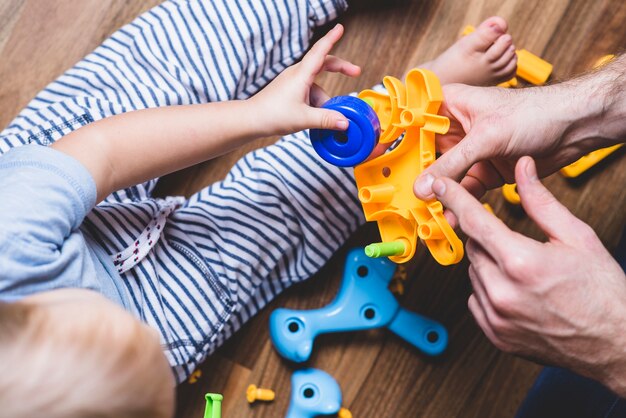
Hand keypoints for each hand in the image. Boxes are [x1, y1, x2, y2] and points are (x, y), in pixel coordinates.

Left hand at [250, 24, 360, 135]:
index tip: (341, 27)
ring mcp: (293, 82)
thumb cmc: (272, 115)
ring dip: (326, 99)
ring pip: (317, 84)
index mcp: (301, 75)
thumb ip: (326, 119)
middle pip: (324, 64)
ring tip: (326, 118)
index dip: (332, 39)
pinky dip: (317, 103)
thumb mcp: (303, 119)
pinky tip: (315, 117)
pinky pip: (310, 92)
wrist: (251, 120)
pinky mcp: (290, 90)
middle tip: (356, 72)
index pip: (320, 51)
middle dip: (340, 68)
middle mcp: (297, 74)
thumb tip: (345, 122)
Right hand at [414, 83, 581, 199]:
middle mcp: (458, 127)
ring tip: (430, 214)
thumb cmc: (535, 112)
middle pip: (427, 155)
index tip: (386, 168)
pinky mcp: (487, 170)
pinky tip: (453, 215)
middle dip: (418, 178)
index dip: (398, 145)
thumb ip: (452, 164)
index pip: (414, 124)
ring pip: (446, 176)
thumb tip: (422, 186)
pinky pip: (466, 190)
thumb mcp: (486, 138)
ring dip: (440, 195)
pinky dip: (461, 203)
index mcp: (450, 104)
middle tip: (407, 200)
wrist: (575, 127)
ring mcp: (472, 150)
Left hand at [431, 156, 625, 395]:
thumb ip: (541, 202)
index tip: (440, 186)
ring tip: (525, 272)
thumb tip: (522, 169)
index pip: (474, 220)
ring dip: (489, 264)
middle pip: (473, 246)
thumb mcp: (577, 237)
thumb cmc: (603, 293)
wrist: (617, 343)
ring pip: (473, 272)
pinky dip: (488, 290)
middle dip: (488, 238)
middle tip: (517, 244)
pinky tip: (516, 291)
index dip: (454, 197)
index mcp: (521, 262)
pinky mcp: (495, 335)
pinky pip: (475, 299)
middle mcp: (502, 292)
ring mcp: (496, 317)